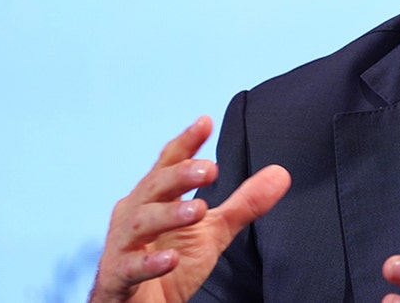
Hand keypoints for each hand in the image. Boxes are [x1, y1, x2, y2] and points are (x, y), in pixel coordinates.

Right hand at [89, 116, 290, 302]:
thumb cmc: (171, 263)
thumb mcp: (213, 231)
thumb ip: (244, 203)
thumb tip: (281, 173)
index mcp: (155, 198)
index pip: (169, 163)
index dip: (187, 142)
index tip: (206, 121)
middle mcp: (134, 215)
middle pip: (154, 186)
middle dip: (180, 174)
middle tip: (210, 169)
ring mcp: (122, 246)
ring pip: (140, 222)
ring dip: (169, 214)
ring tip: (199, 210)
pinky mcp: (118, 278)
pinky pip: (130, 267)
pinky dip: (150, 262)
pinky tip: (171, 258)